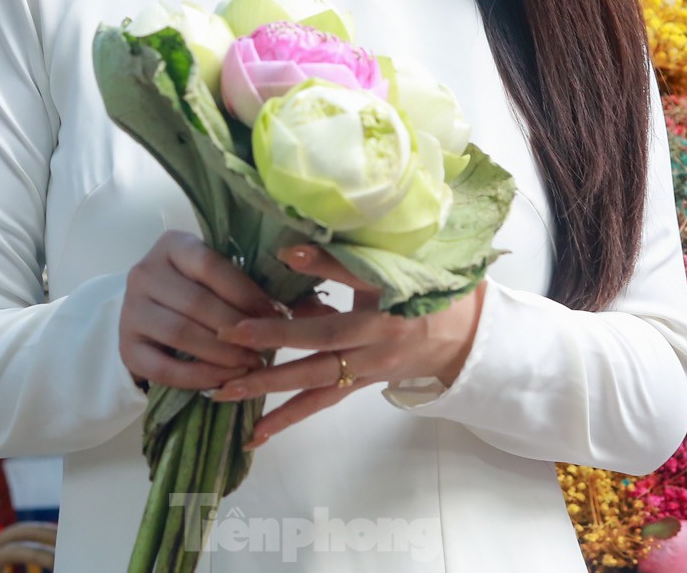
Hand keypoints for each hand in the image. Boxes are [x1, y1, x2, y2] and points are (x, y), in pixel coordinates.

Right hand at [119, 231, 285, 390]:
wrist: (148, 313)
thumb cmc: (197, 290)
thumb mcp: (218, 278)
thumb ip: (255, 286)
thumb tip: (313, 306)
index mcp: (172, 245)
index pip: (213, 265)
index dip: (247, 293)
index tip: (277, 316)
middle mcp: (144, 272)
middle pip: (198, 303)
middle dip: (239, 329)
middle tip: (268, 349)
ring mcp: (131, 311)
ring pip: (182, 334)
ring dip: (222, 354)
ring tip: (251, 365)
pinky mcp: (126, 348)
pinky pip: (164, 368)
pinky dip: (199, 377)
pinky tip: (224, 382)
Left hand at [211, 243, 485, 447]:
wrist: (460, 336)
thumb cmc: (424, 289)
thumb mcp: (392, 268)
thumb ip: (344, 263)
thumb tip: (288, 252)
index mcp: (390, 302)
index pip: (349, 286)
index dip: (318, 275)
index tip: (280, 264)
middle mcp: (377, 340)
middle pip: (321, 343)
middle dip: (274, 340)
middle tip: (229, 336)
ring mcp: (368, 367)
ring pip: (315, 380)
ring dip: (269, 386)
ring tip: (225, 393)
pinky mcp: (361, 385)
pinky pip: (321, 402)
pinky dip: (288, 418)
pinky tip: (256, 433)